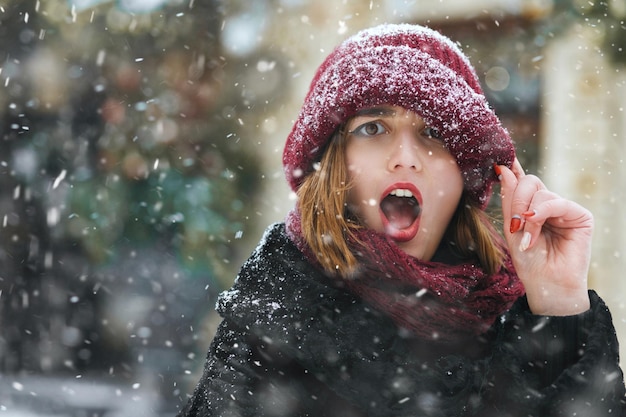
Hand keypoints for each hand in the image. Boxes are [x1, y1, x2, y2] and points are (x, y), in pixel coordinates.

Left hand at [496, 159, 591, 315]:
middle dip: (516, 200)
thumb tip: (504, 168)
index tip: (498, 159)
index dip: (512, 169)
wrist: (546, 285)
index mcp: (531, 207)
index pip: (521, 181)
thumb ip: (509, 199)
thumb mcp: (512, 228)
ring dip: (527, 215)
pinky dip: (540, 216)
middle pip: (528, 182)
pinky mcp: (580, 215)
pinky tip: (534, 233)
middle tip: (514, 224)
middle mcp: (548, 204)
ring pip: (539, 192)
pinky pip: (555, 202)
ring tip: (526, 238)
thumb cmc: (529, 262)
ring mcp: (564, 208)